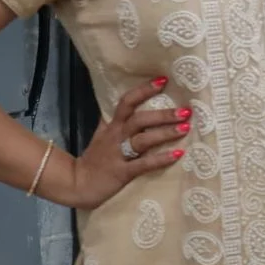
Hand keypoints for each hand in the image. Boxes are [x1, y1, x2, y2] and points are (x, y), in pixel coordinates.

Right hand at [65, 77, 189, 209]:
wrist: (78, 184)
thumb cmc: (94, 159)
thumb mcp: (102, 134)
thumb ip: (114, 120)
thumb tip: (128, 104)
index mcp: (112, 126)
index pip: (127, 102)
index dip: (144, 90)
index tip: (163, 80)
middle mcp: (116, 136)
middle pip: (140, 120)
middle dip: (163, 115)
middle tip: (185, 111)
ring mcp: (119, 154)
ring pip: (143, 140)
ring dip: (165, 133)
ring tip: (185, 128)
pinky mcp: (123, 172)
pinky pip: (144, 164)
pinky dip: (161, 159)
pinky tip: (177, 154)